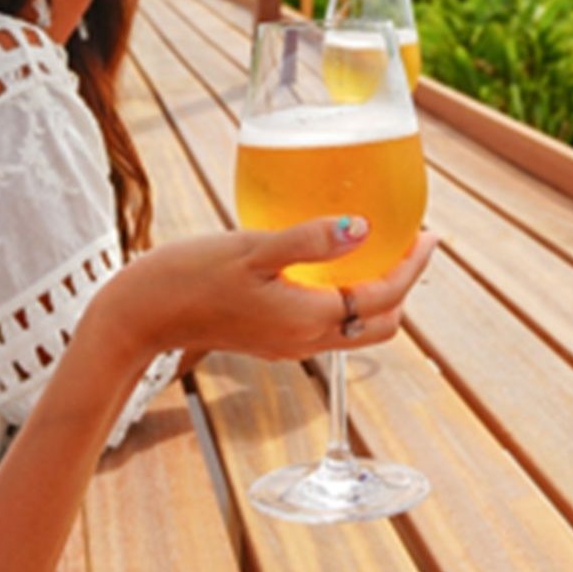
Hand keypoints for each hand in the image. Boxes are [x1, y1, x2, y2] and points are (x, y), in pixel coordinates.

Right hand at [91, 219, 437, 366]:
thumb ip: (310, 240)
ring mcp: (288, 344)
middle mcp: (305, 340)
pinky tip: (332, 265)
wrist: (142, 315)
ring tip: (379, 250)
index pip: (384, 298)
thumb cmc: (189, 277)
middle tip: (411, 244)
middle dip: (404, 287)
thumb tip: (363, 228)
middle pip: (379, 325)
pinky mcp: (270, 338)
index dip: (413, 267)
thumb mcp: (253, 249)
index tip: (430, 236)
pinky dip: (345, 298)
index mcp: (309, 319)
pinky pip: (326, 324)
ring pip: (354, 328)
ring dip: (376, 294)